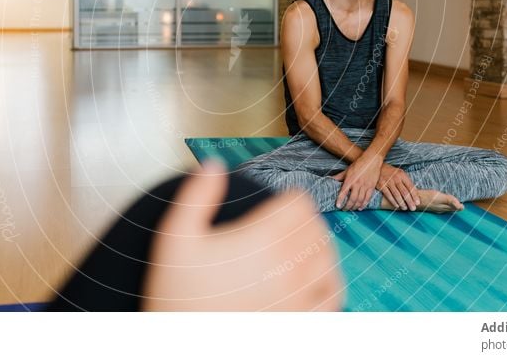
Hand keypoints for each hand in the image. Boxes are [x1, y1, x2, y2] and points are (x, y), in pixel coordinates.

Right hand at [143, 162, 344, 310]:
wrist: (181, 347)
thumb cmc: (175, 294)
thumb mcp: (173, 237)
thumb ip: (195, 195)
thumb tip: (213, 164)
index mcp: (261, 238)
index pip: (300, 202)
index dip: (289, 197)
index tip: (275, 205)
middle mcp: (287, 266)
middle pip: (316, 226)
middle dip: (303, 220)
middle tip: (284, 225)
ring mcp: (299, 298)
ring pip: (328, 258)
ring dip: (318, 249)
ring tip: (299, 250)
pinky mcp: (303, 323)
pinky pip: (333, 297)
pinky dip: (329, 284)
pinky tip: (314, 283)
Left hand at [334, 155, 381, 210]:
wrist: (371, 160)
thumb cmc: (358, 164)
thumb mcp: (347, 170)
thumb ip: (339, 177)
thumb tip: (329, 179)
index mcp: (350, 180)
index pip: (343, 192)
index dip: (340, 200)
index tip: (337, 206)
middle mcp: (357, 184)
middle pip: (352, 199)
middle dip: (347, 206)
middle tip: (344, 209)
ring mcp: (365, 186)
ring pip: (360, 200)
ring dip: (355, 206)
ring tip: (351, 209)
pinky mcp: (371, 187)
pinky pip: (367, 198)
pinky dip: (364, 204)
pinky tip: (360, 208)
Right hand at [376, 163, 419, 210]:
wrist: (378, 167)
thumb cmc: (391, 173)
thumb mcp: (400, 174)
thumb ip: (406, 182)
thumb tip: (414, 194)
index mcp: (402, 175)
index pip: (410, 186)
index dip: (414, 195)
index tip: (417, 203)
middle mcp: (396, 178)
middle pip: (404, 192)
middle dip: (409, 201)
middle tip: (413, 208)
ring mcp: (388, 182)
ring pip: (397, 194)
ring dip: (402, 203)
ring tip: (405, 208)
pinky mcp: (381, 185)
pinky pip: (388, 195)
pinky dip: (393, 201)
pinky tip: (397, 205)